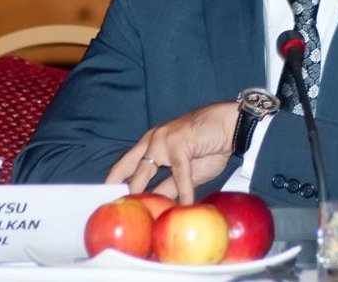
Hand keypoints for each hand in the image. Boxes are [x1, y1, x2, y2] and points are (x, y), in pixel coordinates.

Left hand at [106, 101, 238, 203]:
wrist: (231, 124)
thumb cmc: (210, 145)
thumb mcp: (186, 171)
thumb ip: (169, 185)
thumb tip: (156, 203)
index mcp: (152, 142)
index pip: (127, 164)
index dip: (116, 180)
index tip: (106, 197)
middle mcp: (153, 140)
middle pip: (128, 168)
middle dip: (120, 188)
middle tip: (111, 207)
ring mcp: (163, 141)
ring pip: (144, 172)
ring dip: (142, 194)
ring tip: (138, 213)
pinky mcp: (178, 146)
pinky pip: (178, 177)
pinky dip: (183, 195)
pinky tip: (185, 208)